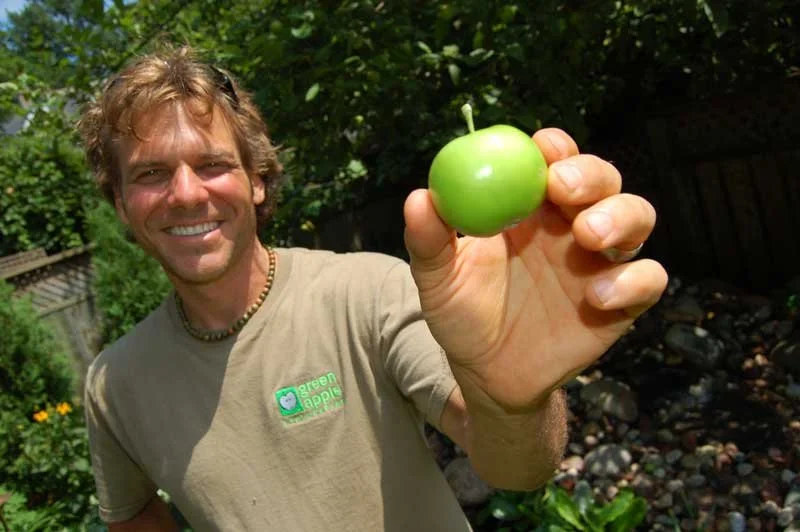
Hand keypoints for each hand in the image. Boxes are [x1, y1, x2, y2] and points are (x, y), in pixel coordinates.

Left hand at [403, 128, 667, 411]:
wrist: (488, 375)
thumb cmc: (463, 316)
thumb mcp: (438, 280)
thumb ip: (429, 241)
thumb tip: (419, 198)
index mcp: (531, 208)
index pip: (553, 161)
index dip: (554, 148)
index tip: (542, 148)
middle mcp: (571, 224)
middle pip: (602, 179)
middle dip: (590, 174)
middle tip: (563, 188)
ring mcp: (601, 261)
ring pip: (636, 216)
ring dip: (620, 216)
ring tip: (588, 235)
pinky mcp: (623, 300)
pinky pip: (647, 279)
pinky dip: (632, 281)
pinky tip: (596, 296)